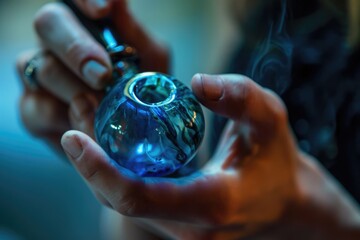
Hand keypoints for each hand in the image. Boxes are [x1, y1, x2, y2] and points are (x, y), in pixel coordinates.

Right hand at [16, 0, 168, 153]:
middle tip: (102, 75)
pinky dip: (63, 118)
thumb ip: (133, 33)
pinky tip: (84, 123)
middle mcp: (59, 42)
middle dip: (77, 49)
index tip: (103, 12)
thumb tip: (117, 2)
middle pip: (48, 22)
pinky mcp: (33, 107)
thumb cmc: (142, 89)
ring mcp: (41, 72)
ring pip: (41, 67)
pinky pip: (36, 107)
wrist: (135, 132)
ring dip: (74, 90)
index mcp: (87, 23)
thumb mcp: (150, 60)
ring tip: (101, 108)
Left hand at [61, 73, 359, 238]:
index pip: (138, 197)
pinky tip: (113, 142)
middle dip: (90, 162)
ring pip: (123, 204)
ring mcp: (181, 233)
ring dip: (100, 166)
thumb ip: (239, 97)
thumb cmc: (277, 159)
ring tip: (88, 122)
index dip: (98, 169)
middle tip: (79, 114)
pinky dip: (117, 173)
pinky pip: (136, 201)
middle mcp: (190, 230)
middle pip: (120, 201)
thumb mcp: (269, 118)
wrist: (284, 203)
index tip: (73, 136)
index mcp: (212, 206)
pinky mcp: (176, 226)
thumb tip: (197, 82)